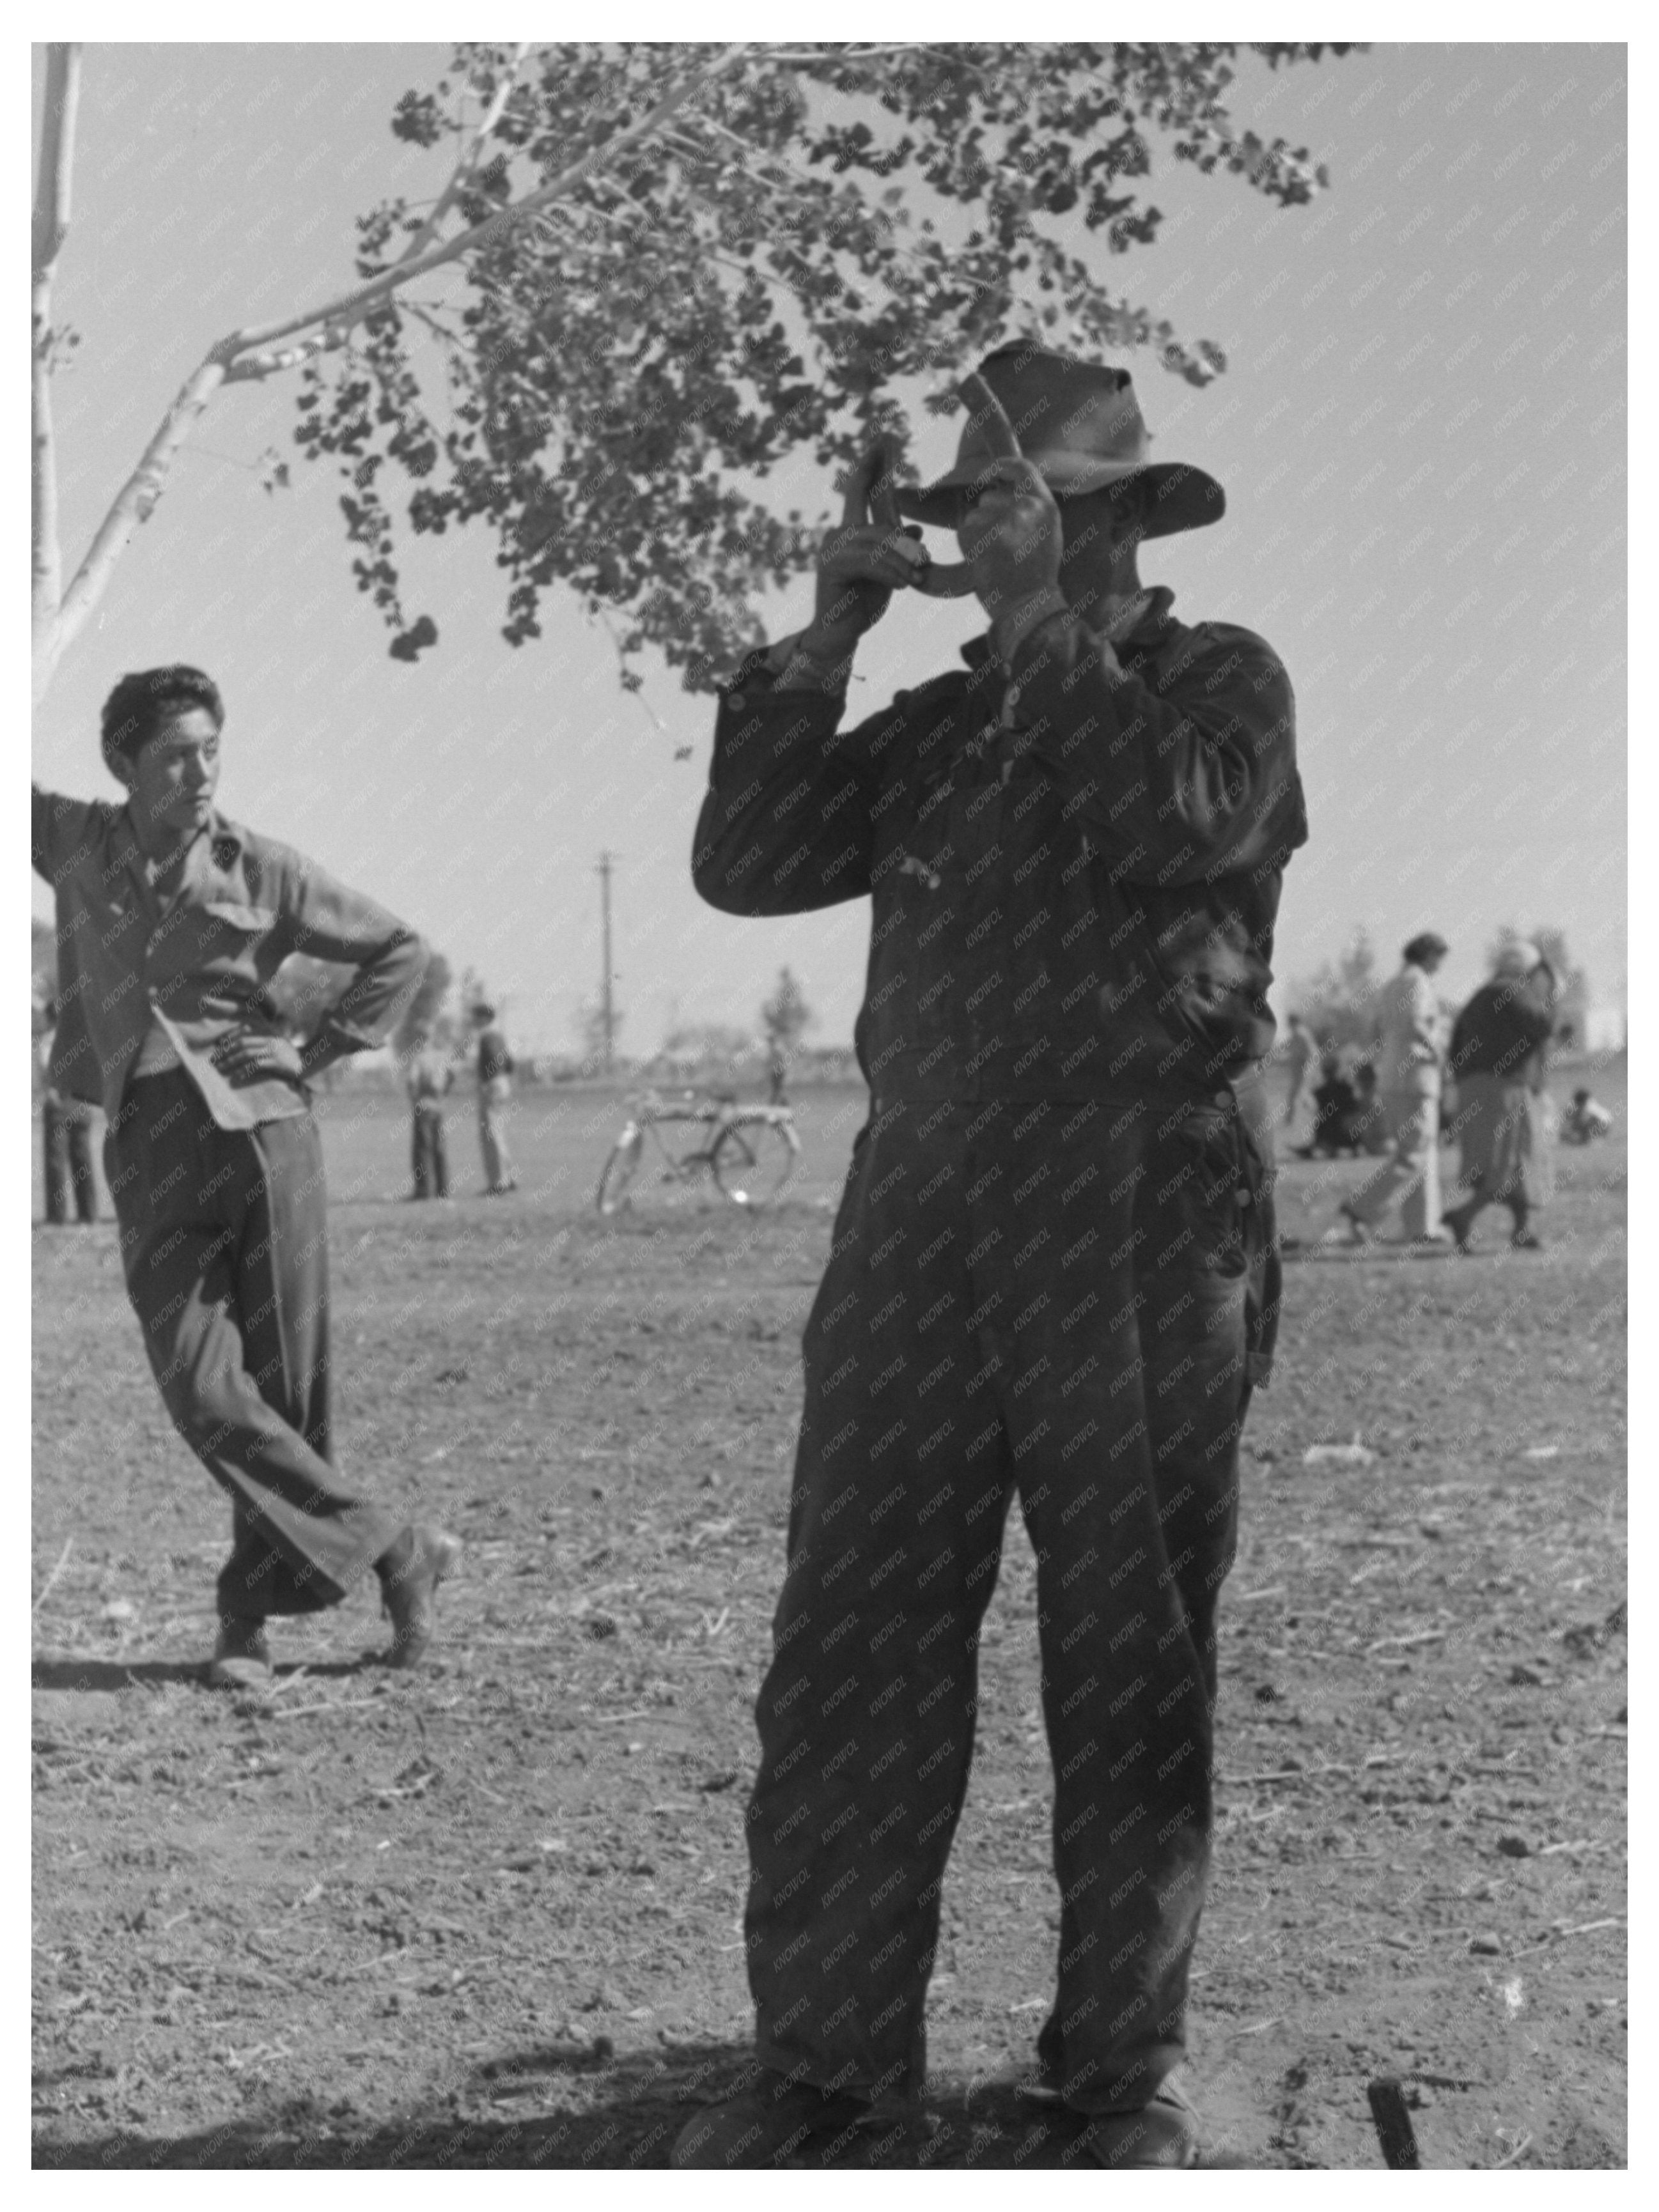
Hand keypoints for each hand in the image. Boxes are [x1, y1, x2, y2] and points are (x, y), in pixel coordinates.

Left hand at [211, 1027, 304, 1086]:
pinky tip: (236, 1076)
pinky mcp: (278, 1063)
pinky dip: (244, 1070)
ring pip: (247, 1053)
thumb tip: (237, 1043)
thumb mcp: (275, 1042)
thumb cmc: (289, 1055)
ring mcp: (275, 1049)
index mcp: (270, 1030)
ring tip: (221, 1068)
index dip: (229, 1037)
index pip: (244, 1030)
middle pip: (242, 1042)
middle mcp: (271, 1037)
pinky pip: (257, 1065)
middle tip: (214, 1060)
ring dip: (231, 1061)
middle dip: (225, 1051)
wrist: (310, 1063)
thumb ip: (260, 1039)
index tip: (218, 1046)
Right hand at [809, 442, 928, 648]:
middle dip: (905, 545)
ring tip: (915, 581)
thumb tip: (917, 526)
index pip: (861, 488)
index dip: (873, 462)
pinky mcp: (831, 565)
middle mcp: (839, 533)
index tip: (885, 435)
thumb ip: (899, 547)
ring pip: (879, 543)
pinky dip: (890, 572)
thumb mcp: (891, 571)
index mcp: (852, 530)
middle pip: (880, 523)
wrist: (841, 635)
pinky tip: (902, 585)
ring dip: (902, 563)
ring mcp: (832, 547)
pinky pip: (870, 560)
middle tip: (923, 565)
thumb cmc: (863, 603)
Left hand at [956, 458, 1066, 652]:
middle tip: (1000, 545)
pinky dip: (969, 543)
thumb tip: (1005, 487)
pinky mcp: (980, 533)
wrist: (1027, 606)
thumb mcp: (1048, 534)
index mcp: (1045, 505)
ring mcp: (1001, 519)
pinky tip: (984, 560)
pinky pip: (965, 528)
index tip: (987, 475)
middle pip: (991, 497)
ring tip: (995, 556)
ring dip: (979, 532)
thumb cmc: (1036, 576)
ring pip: (976, 514)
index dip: (1000, 467)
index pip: (1021, 468)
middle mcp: (1025, 507)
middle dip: (988, 516)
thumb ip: (1032, 508)